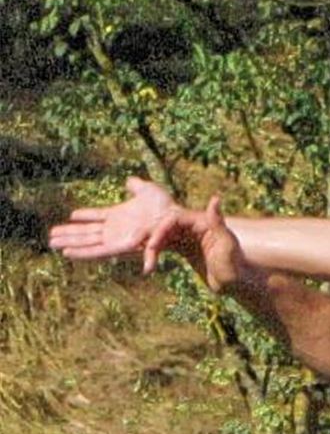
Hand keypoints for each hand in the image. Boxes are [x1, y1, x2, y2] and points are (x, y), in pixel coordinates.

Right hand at [49, 177, 177, 270]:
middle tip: (51, 236)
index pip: (97, 216)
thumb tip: (129, 180)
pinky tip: (67, 253)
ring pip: (88, 243)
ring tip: (52, 244)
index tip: (71, 215)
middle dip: (69, 234)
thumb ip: (136, 186)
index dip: (84, 216)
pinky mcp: (120, 247)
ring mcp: (116, 238)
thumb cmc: (166, 207)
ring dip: (71, 244)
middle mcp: (116, 229)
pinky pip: (98, 251)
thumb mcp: (148, 191)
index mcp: (119, 216)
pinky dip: (83, 253)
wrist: (176, 218)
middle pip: (87, 232)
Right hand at [148, 195, 246, 292]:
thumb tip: (215, 198)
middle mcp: (193, 227)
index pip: (175, 219)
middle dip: (151, 238)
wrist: (235, 283)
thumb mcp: (226, 244)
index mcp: (202, 222)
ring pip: (162, 237)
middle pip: (164, 226)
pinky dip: (154, 254)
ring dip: (150, 249)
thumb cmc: (234, 264)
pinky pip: (164, 247)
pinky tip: (147, 265)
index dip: (161, 230)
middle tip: (139, 253)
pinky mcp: (184, 249)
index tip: (152, 245)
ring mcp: (187, 237)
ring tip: (145, 265)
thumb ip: (218, 223)